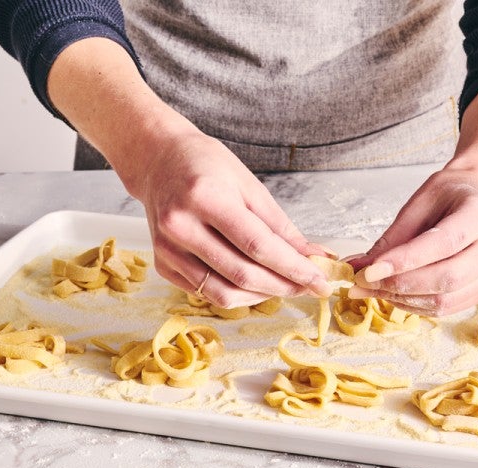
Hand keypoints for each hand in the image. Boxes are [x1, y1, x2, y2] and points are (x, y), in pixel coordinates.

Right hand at [123, 128, 332, 306]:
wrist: (157, 161)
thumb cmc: (206, 166)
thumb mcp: (249, 185)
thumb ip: (280, 226)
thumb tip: (312, 256)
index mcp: (205, 197)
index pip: (259, 246)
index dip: (294, 269)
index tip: (319, 281)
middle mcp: (181, 226)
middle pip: (242, 274)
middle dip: (283, 286)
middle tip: (308, 287)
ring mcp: (167, 249)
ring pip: (223, 293)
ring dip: (261, 296)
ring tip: (283, 286)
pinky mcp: (162, 264)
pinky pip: (205, 292)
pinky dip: (236, 293)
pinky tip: (254, 282)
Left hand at [347, 168, 477, 316]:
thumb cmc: (449, 195)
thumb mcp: (419, 203)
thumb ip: (393, 237)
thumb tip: (359, 266)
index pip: (444, 243)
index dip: (405, 261)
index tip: (369, 271)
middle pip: (448, 277)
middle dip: (400, 285)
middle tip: (363, 283)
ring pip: (447, 299)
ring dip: (404, 299)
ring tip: (374, 290)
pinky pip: (449, 307)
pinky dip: (417, 305)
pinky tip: (395, 294)